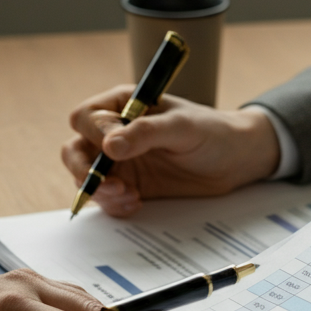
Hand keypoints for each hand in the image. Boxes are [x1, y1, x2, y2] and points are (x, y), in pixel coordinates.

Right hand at [62, 89, 279, 216]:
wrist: (235, 160)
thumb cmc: (212, 132)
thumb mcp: (182, 127)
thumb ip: (146, 133)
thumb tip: (109, 146)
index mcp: (123, 105)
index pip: (86, 117)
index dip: (94, 134)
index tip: (116, 150)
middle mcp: (114, 133)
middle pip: (74, 150)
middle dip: (85, 171)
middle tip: (111, 186)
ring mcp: (120, 161)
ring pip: (86, 178)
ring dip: (100, 193)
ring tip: (130, 197)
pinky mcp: (130, 185)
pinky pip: (106, 199)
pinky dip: (115, 205)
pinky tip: (137, 204)